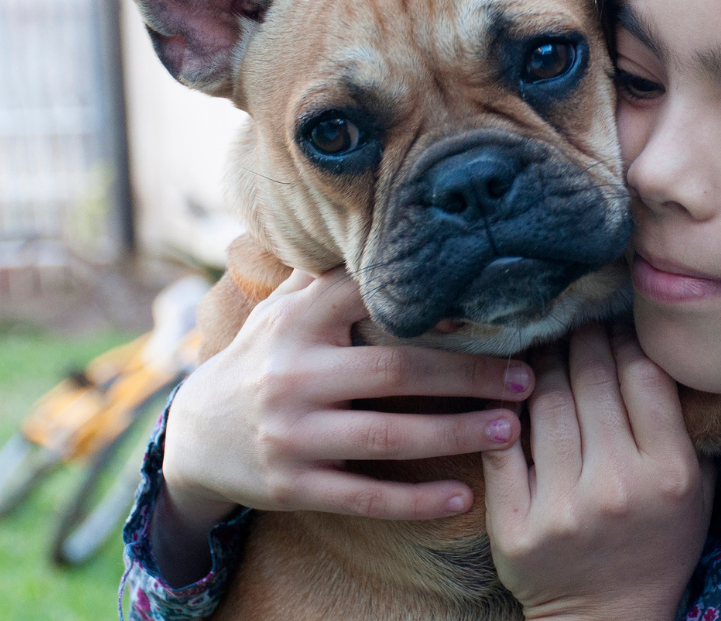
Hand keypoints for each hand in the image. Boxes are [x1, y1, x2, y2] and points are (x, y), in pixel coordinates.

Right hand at [153, 267, 534, 585]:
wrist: (193, 439)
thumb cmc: (262, 361)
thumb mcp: (282, 311)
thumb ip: (330, 275)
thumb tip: (386, 220)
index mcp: (298, 322)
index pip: (371, 299)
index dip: (432, 304)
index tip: (492, 311)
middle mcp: (293, 374)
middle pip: (397, 370)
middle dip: (468, 374)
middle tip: (527, 379)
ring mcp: (291, 434)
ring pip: (389, 436)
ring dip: (458, 434)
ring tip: (511, 430)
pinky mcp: (293, 486)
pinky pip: (365, 495)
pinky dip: (416, 501)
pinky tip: (464, 498)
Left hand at [483, 323, 712, 620]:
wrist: (608, 618)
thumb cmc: (658, 545)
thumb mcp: (698, 490)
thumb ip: (686, 426)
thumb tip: (663, 349)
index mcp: (670, 473)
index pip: (642, 376)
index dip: (625, 337)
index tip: (615, 322)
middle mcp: (616, 487)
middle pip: (591, 380)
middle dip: (582, 338)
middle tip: (575, 319)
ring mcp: (561, 507)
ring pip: (545, 402)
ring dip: (543, 362)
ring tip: (544, 344)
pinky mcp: (514, 526)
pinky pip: (503, 445)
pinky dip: (504, 409)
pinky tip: (509, 388)